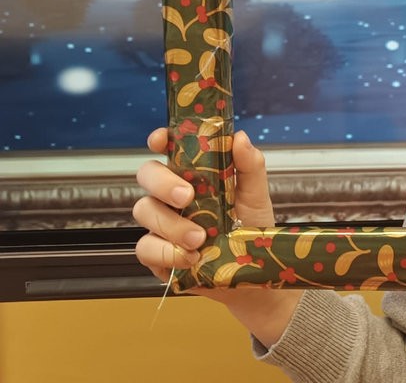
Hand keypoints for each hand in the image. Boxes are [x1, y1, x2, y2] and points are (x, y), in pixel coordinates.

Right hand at [134, 127, 297, 345]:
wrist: (252, 272)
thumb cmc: (251, 227)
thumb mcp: (256, 195)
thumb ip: (249, 166)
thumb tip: (239, 137)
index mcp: (194, 174)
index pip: (168, 149)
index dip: (160, 140)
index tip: (161, 139)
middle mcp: (172, 196)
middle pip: (147, 175)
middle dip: (162, 183)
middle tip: (187, 196)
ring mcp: (161, 224)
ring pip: (144, 211)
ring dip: (171, 224)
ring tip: (201, 238)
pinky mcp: (157, 254)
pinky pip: (145, 248)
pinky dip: (166, 252)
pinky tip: (190, 257)